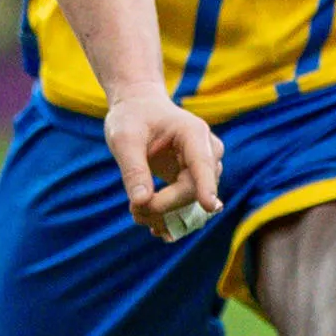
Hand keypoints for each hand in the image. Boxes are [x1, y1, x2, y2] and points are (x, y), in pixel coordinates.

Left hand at [101, 89, 224, 239]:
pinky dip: (169, 216)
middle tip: (133, 211)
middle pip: (194, 190)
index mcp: (194, 133)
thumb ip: (133, 169)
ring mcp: (204, 168)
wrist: (139, 108)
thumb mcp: (124, 138)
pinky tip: (154, 226)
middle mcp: (207, 151)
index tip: (211, 207)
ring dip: (165, 215)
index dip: (206, 187)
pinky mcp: (195, 180)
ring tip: (136, 214)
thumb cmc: (132, 117)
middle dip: (164, 206)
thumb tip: (142, 202)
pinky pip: (188, 204)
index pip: (203, 164)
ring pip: (192, 202)